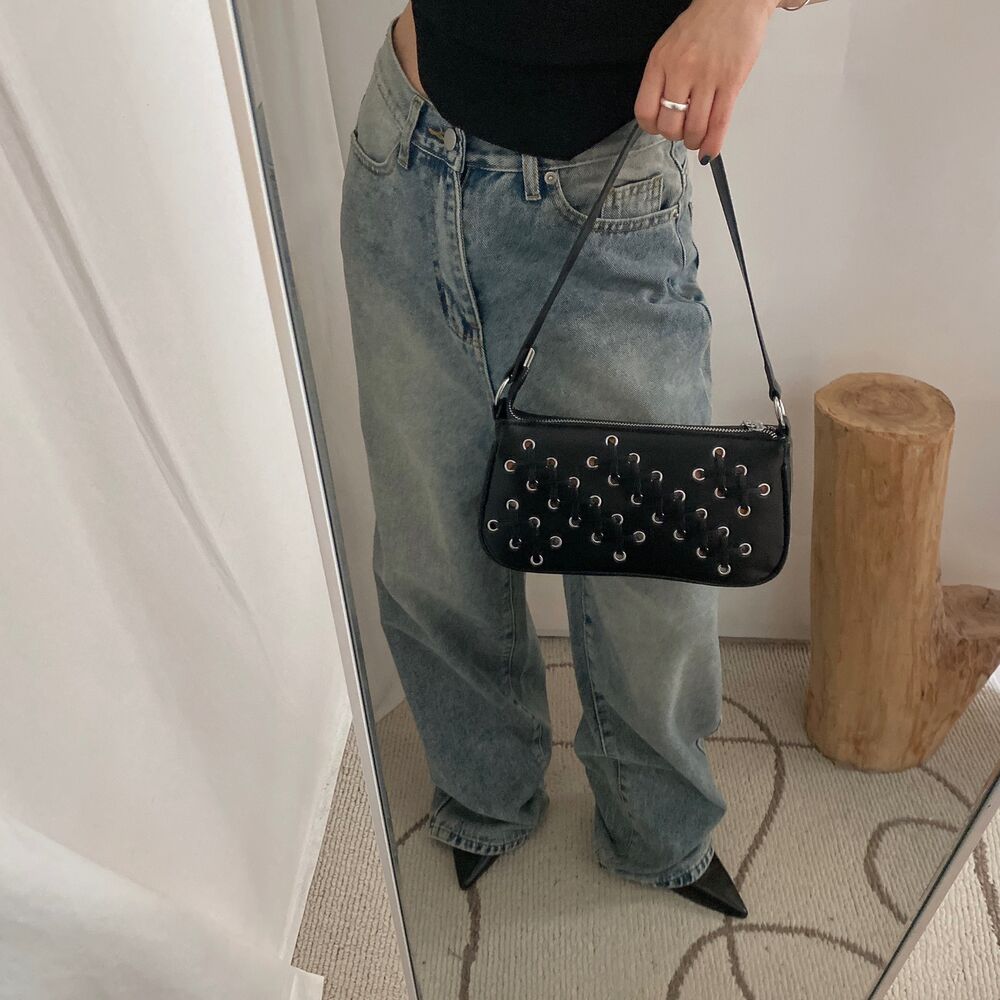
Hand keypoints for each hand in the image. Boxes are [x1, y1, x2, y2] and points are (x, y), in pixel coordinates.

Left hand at [634, 0, 778, 161]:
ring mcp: (707, 77)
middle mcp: (681, 70)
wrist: (736, 0)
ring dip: (695, 141)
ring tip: (697, 137)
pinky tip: (710, 150)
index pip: (645, 111)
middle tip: (682, 131)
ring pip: (695, 129)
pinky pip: (719, 123)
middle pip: (670, 125)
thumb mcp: (669, 46)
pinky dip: (714, 143)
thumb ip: (662, 78)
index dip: (652, 127)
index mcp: (660, 62)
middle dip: (675, 136)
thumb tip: (662, 113)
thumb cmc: (704, 23)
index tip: (659, 127)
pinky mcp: (731, 82)